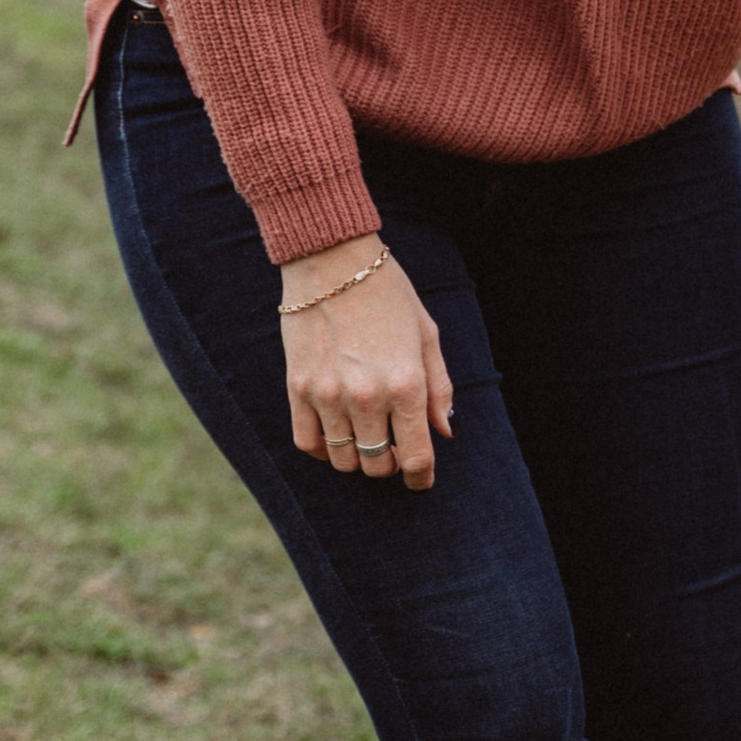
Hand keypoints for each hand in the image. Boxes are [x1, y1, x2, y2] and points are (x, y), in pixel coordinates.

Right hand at [279, 241, 454, 490]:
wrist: (332, 260)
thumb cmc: (388, 293)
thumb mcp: (427, 334)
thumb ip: (439, 387)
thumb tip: (444, 432)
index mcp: (406, 384)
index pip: (416, 457)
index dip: (421, 477)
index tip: (421, 481)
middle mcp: (366, 396)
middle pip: (377, 465)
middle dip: (390, 466)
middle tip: (393, 450)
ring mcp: (327, 395)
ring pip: (342, 459)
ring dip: (357, 459)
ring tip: (365, 440)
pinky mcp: (296, 388)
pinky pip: (307, 442)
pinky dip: (322, 449)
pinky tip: (335, 435)